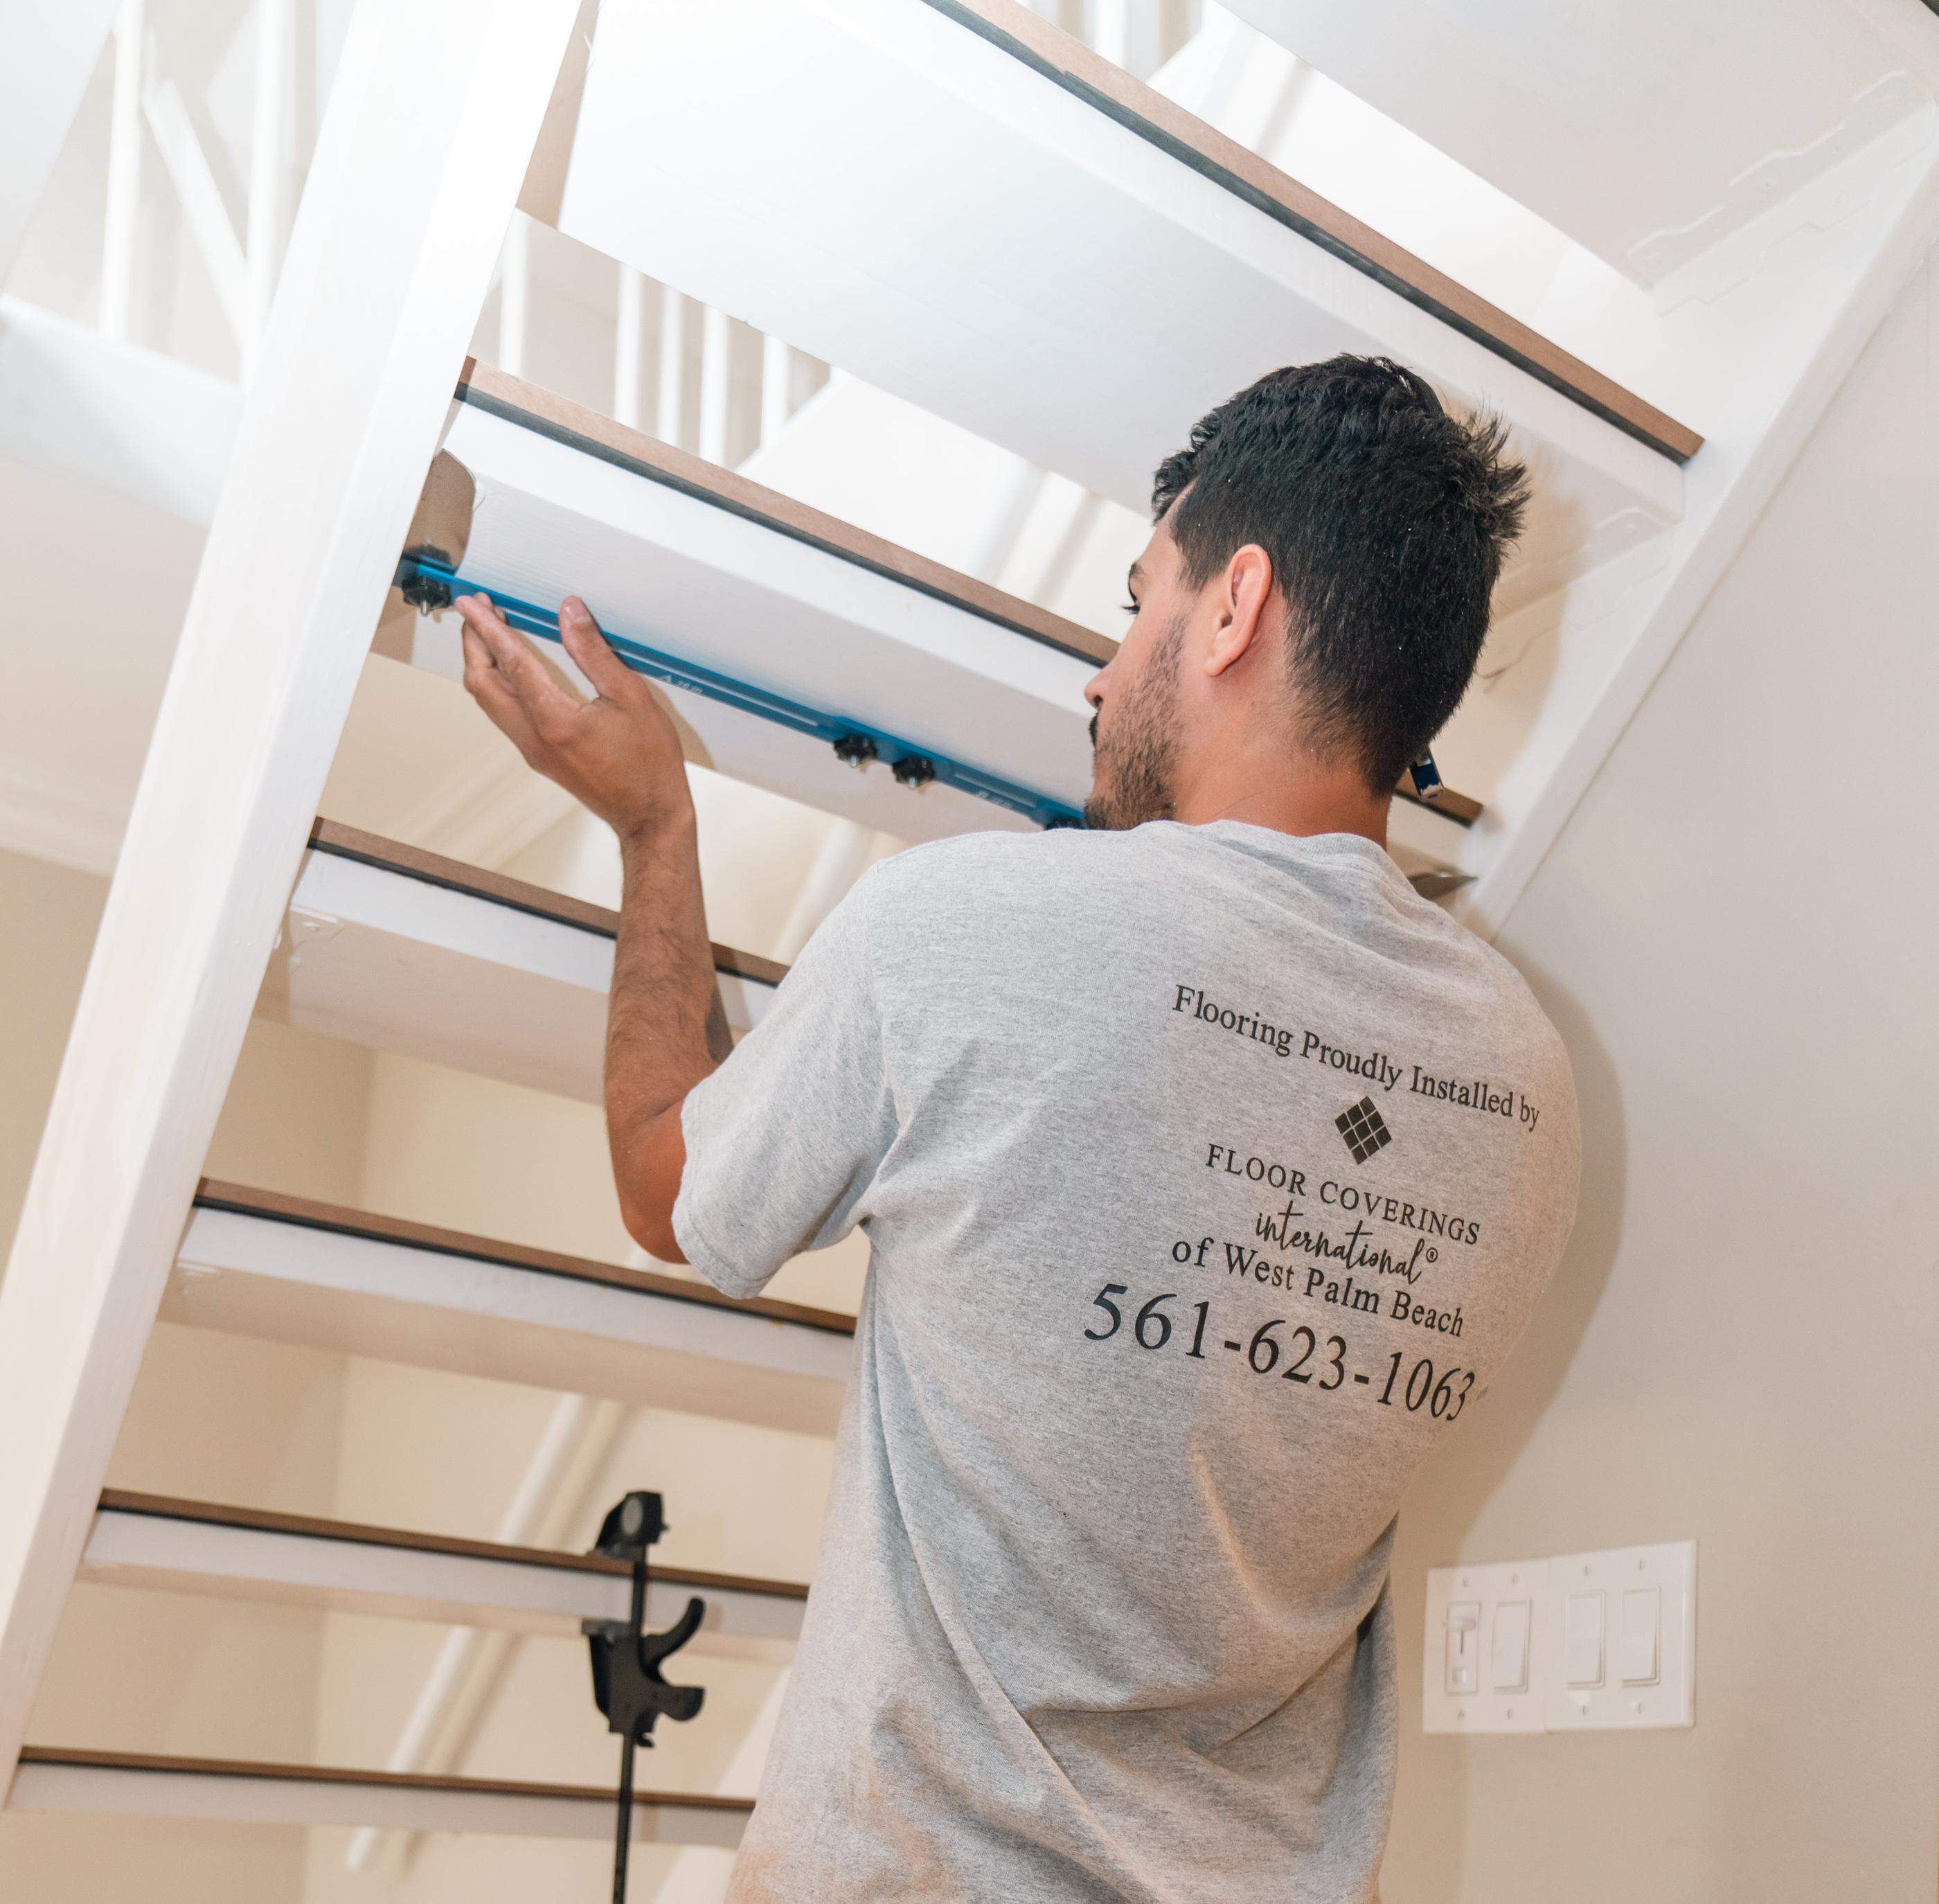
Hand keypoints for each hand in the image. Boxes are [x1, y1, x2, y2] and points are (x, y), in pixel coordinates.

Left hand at [454, 591, 692, 843]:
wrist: (649, 815)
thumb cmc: (648, 763)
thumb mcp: (630, 696)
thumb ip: (593, 652)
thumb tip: (570, 613)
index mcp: (555, 720)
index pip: (511, 662)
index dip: (488, 627)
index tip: (473, 603)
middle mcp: (534, 737)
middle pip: (483, 683)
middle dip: (474, 642)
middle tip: (476, 612)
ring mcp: (532, 750)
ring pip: (488, 701)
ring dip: (482, 664)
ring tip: (487, 634)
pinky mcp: (538, 757)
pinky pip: (504, 715)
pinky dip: (497, 685)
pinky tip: (510, 671)